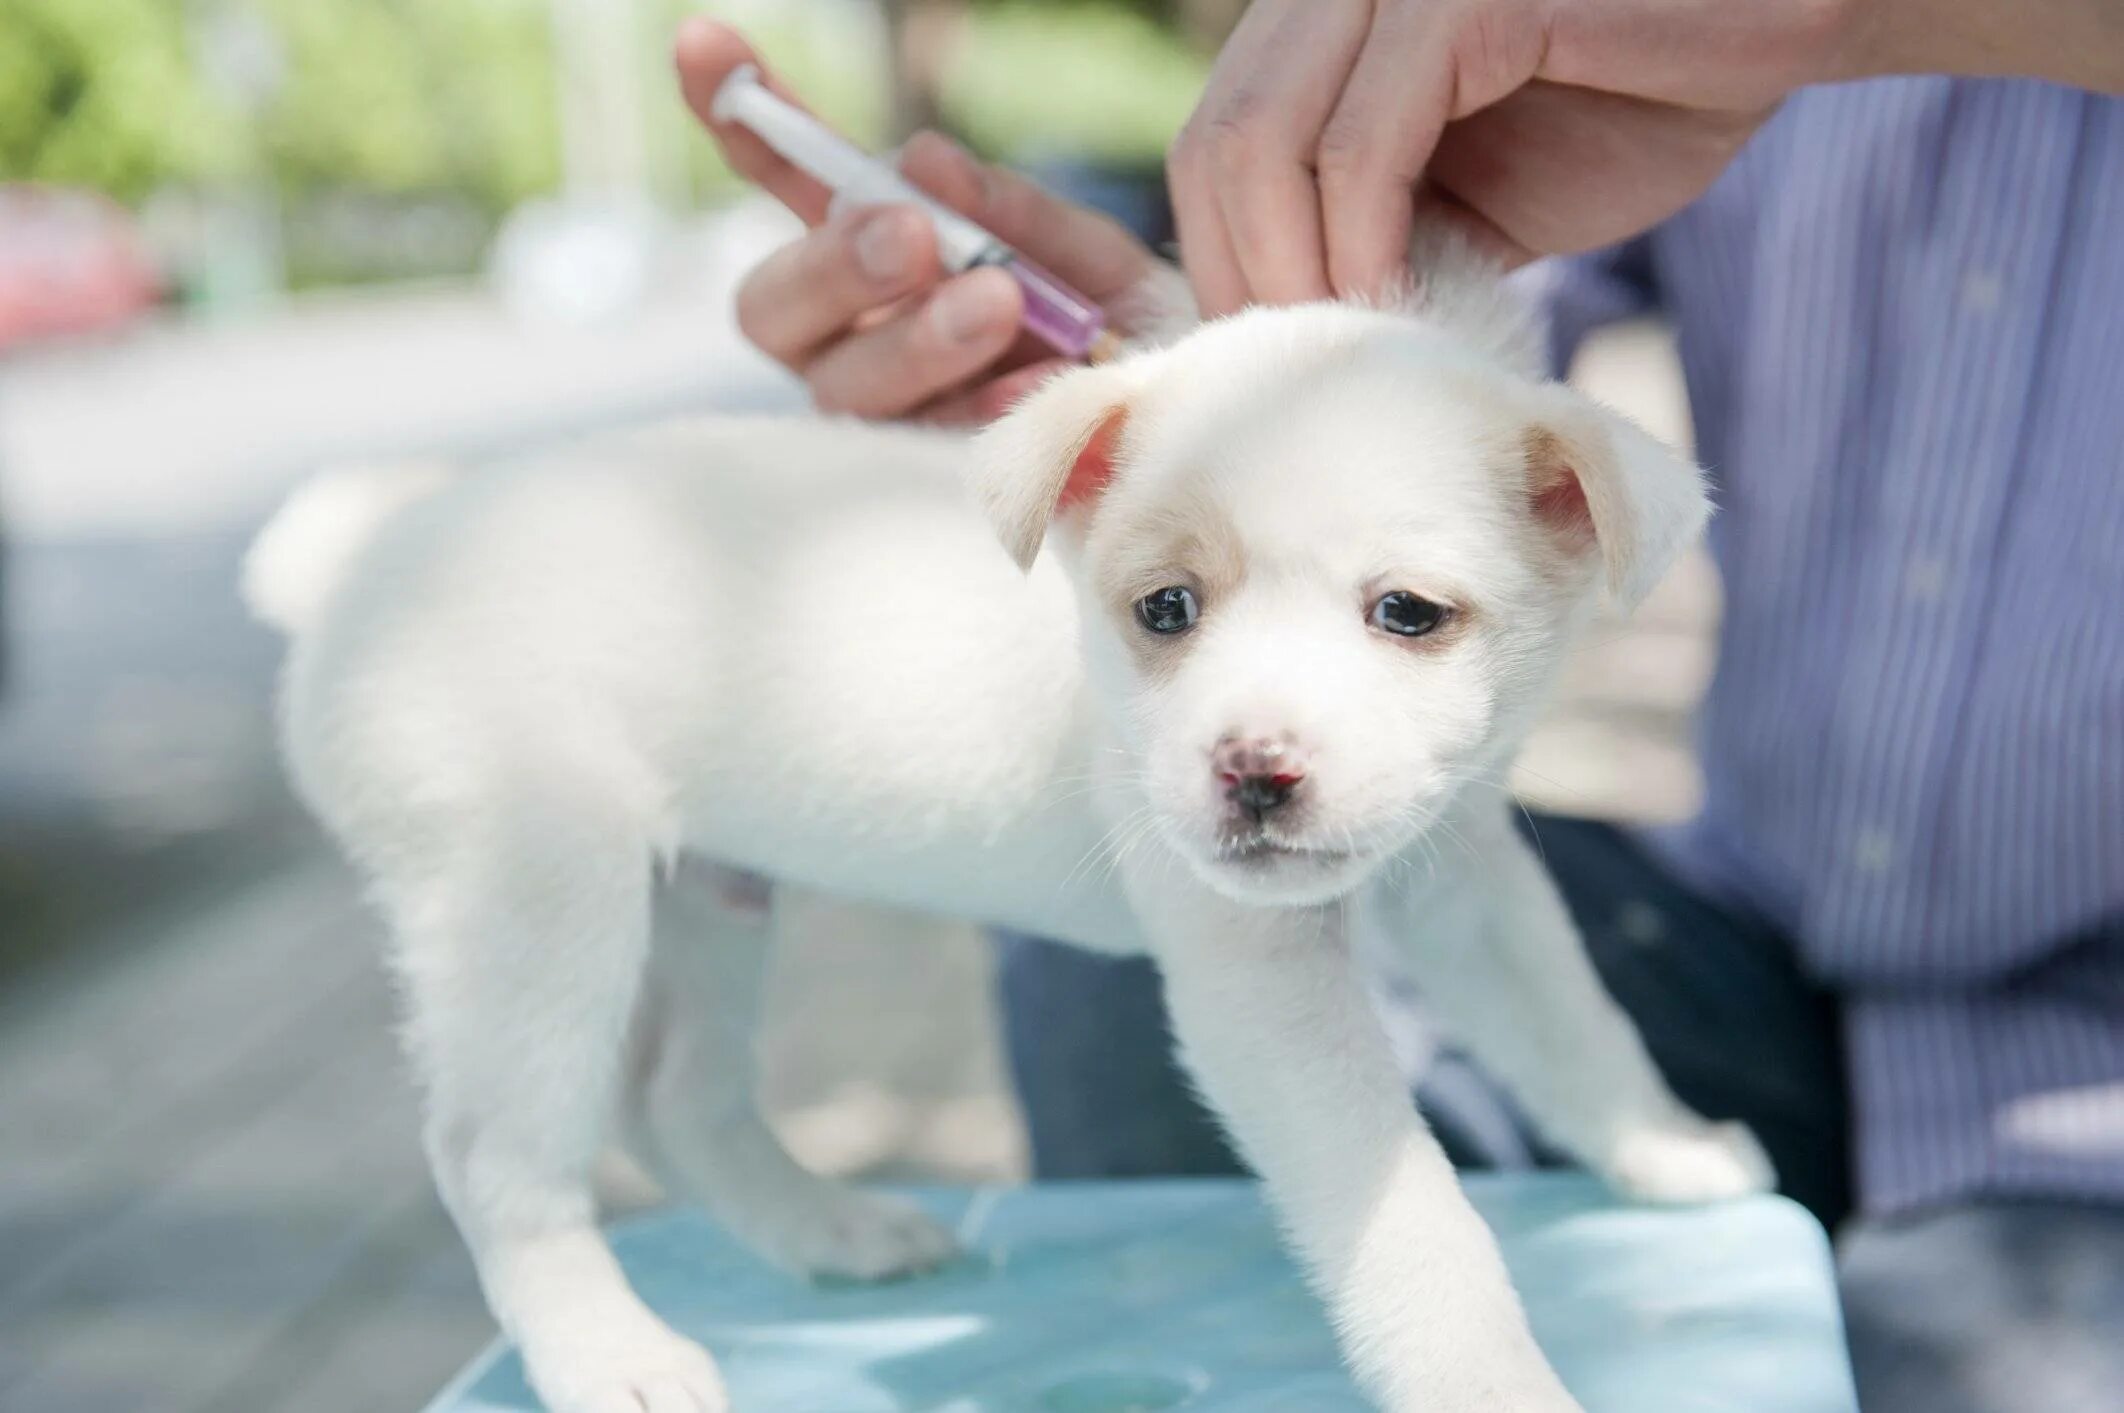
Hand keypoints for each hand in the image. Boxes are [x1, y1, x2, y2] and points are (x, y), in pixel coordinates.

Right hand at [675, 19, 1158, 423]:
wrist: (1196, 446)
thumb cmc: (1127, 341)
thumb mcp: (1090, 259)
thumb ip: (1011, 214)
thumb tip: (920, 160)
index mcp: (876, 265)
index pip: (790, 185)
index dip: (740, 119)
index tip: (702, 43)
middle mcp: (853, 344)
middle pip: (775, 307)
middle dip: (836, 265)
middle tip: (911, 235)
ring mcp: (883, 424)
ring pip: (843, 387)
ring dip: (915, 336)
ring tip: (998, 301)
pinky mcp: (926, 493)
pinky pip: (931, 452)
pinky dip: (987, 406)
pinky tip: (1040, 381)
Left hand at [1168, 0, 1877, 313]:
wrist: (1785, 23)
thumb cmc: (1637, 95)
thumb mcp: (1476, 187)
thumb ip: (1380, 226)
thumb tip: (1290, 328)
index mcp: (1330, 15)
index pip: (1214, 138)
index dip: (1217, 254)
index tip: (1268, 352)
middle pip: (1217, 141)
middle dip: (1241, 274)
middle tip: (1295, 370)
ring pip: (1266, 142)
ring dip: (1291, 271)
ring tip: (1343, 349)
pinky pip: (1363, 146)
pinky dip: (1358, 243)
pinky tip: (1393, 305)